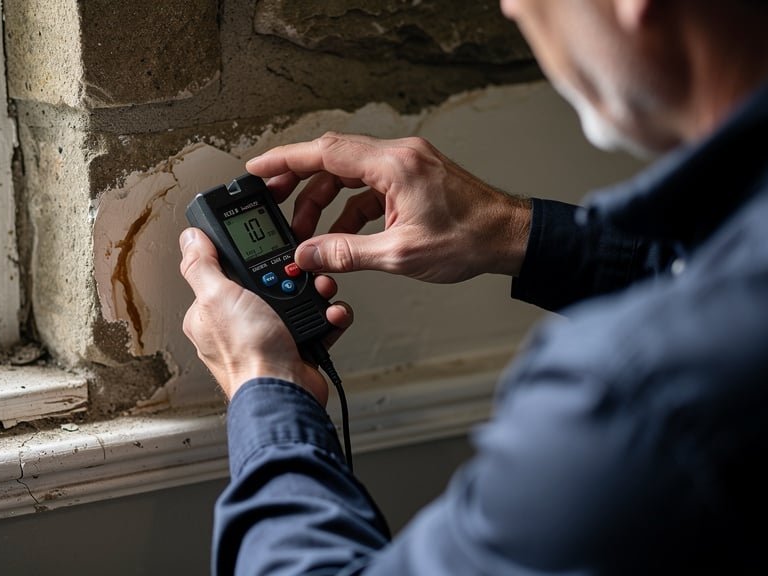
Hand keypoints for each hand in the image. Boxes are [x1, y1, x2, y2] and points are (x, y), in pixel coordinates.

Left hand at [179, 228, 352, 402]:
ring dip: (314, 292)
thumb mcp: (217, 297)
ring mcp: (267, 337)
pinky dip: (327, 317)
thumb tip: (190, 239)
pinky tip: (331, 313)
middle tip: (299, 271)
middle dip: (289, 275)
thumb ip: (200, 265)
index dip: (244, 258)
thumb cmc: (248, 354)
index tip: (263, 249)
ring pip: (295, 300)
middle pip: (265, 283)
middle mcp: (237, 326)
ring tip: (321, 290)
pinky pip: (315, 322)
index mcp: (209, 313)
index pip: (223, 273)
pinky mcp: (295, 348)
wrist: (285, 393)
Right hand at [247, 132, 531, 283]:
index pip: (325, 153)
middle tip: (272, 204)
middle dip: (298, 184)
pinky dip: (348, 208)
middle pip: (331, 160)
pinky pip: (366, 187)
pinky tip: (340, 235)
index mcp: (394, 166)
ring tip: (307, 233)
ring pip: (347, 174)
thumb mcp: (400, 254)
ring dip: (323, 202)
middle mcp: (398, 156)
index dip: (285, 160)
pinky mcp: (411, 177)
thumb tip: (308, 254)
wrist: (509, 238)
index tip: (257, 169)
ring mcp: (405, 164)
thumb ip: (347, 253)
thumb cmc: (470, 239)